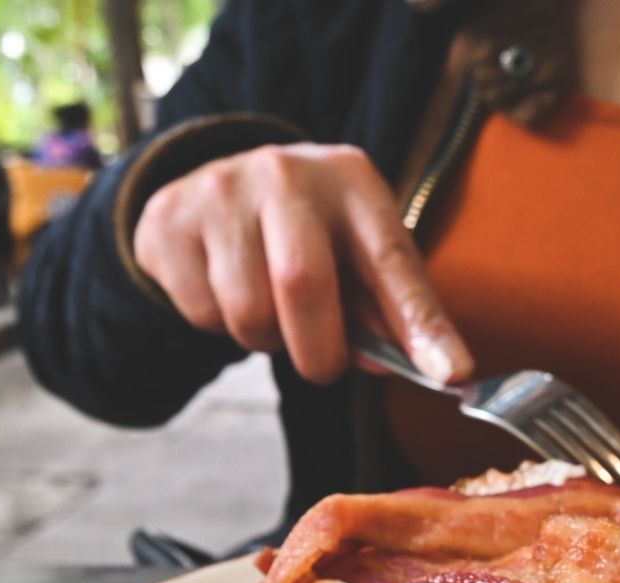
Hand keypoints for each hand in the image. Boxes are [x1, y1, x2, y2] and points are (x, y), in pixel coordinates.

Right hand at [134, 143, 472, 383]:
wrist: (214, 190)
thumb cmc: (308, 235)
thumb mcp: (357, 253)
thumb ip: (391, 309)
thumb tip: (426, 367)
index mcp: (350, 180)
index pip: (391, 259)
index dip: (421, 322)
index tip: (450, 373)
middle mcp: (285, 173)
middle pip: (303, 284)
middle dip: (318, 350)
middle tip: (323, 365)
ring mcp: (220, 190)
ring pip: (247, 311)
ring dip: (265, 341)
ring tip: (270, 313)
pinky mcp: (169, 219)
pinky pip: (200, 312)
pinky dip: (218, 328)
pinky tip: (225, 293)